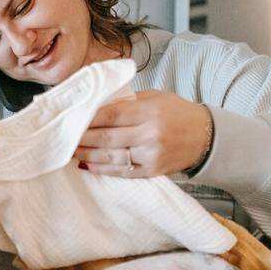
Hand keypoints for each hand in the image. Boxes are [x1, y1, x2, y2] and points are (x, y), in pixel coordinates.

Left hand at [72, 90, 211, 176]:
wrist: (207, 137)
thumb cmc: (177, 112)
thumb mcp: (155, 97)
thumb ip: (126, 101)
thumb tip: (95, 105)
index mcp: (149, 112)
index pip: (110, 116)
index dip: (88, 119)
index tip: (70, 119)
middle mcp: (150, 135)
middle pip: (106, 138)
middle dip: (82, 138)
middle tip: (63, 137)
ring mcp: (151, 156)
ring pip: (111, 157)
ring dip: (86, 155)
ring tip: (70, 152)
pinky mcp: (152, 172)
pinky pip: (121, 172)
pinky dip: (101, 169)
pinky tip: (86, 165)